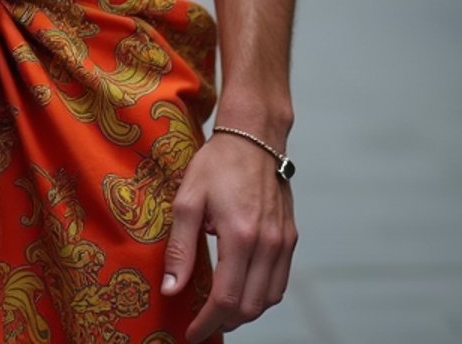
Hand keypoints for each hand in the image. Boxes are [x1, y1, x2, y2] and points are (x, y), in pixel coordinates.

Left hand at [161, 132, 296, 342]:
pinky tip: (243, 289)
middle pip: (251, 307)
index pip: (226, 298)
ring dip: (246, 312)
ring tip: (221, 310)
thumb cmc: (217, 164)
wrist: (253, 137)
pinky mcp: (290, 237)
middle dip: (225, 322)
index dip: (207, 322)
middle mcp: (268, 244)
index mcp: (240, 236)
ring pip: (270, 299)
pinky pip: (280, 282)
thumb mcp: (188, 199)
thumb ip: (181, 248)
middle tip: (203, 322)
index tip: (191, 332)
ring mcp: (283, 242)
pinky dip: (263, 295)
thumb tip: (171, 289)